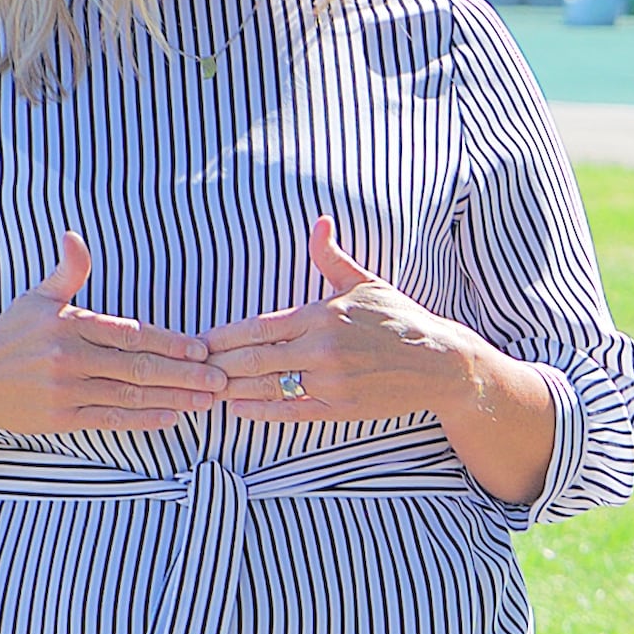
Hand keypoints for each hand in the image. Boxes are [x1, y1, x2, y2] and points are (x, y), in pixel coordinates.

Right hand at [0, 231, 222, 433]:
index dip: (170, 342)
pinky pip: (110, 419)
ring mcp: (65, 391)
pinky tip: (171, 417)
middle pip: (137, 366)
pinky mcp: (61, 419)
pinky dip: (143, 419)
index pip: (130, 333)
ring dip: (173, 398)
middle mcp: (67, 358)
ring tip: (206, 401)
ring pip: (129, 395)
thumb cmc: (10, 336)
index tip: (202, 349)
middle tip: (220, 379)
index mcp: (68, 325)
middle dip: (183, 374)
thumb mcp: (37, 298)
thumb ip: (67, 271)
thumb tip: (73, 236)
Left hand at [210, 218, 486, 426]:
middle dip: (219, 364)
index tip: (201, 340)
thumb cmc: (401, 321)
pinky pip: (290, 411)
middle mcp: (322, 350)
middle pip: (254, 359)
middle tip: (192, 367)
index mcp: (322, 316)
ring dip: (233, 388)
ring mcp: (331, 382)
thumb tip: (319, 222)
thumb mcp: (366, 284)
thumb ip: (331, 257)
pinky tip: (239, 408)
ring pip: (267, 386)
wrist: (441, 363)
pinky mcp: (341, 408)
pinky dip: (260, 411)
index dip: (224, 336)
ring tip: (207, 388)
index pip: (258, 327)